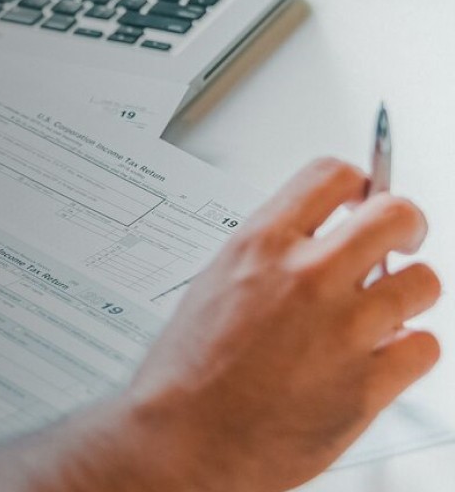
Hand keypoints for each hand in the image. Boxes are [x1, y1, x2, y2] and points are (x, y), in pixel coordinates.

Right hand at [120, 157, 439, 491]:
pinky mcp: (368, 384)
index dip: (360, 181)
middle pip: (396, 215)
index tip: (365, 194)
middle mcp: (307, 276)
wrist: (187, 436)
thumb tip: (314, 240)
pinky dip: (411, 348)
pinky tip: (384, 351)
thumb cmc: (190, 367)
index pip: (332, 175)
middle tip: (402, 236)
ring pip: (424, 282)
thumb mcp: (218, 279)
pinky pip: (425, 347)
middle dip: (408, 222)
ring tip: (387, 304)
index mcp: (262, 243)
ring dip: (410, 290)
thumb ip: (272, 254)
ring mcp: (343, 329)